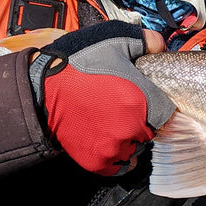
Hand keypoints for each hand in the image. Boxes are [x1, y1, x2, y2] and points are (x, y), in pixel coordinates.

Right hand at [30, 21, 173, 175]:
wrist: (38, 88)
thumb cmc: (76, 62)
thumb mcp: (116, 38)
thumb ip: (147, 40)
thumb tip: (160, 46)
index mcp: (144, 100)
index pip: (167, 113)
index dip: (155, 106)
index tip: (143, 101)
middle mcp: (133, 128)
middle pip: (150, 131)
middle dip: (141, 121)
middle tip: (120, 109)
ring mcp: (114, 147)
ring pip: (135, 149)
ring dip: (127, 139)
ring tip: (109, 123)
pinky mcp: (97, 161)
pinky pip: (118, 167)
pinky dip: (115, 158)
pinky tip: (104, 141)